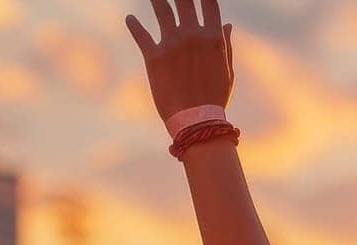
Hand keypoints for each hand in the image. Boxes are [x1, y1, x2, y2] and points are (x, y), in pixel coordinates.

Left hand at [126, 0, 233, 122]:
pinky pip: (141, 34)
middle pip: (184, 0)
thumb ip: (225, 45)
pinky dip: (133, 25)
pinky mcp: (154, 56)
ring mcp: (172, 44)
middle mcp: (192, 35)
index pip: (209, 3)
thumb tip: (227, 24)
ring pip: (161, 9)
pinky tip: (129, 19)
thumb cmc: (215, 98)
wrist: (196, 121)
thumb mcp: (226, 71)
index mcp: (213, 38)